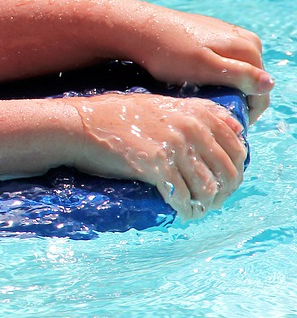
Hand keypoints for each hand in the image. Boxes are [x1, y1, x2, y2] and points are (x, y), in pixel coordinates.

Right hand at [67, 93, 247, 218]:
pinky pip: (183, 196)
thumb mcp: (161, 104)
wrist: (80, 125)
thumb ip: (199, 112)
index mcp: (195, 112)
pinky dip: (185, 209)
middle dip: (224, 191)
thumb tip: (237, 127)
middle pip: (227, 170)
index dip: (236, 169)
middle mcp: (190, 128)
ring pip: (208, 187)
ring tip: (196, 209)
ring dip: (205, 204)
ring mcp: (174, 147)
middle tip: (212, 201)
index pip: (236, 146)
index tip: (226, 182)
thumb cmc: (115, 115)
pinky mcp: (157, 166)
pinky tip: (181, 212)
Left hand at [116, 3, 272, 122]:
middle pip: (252, 79)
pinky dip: (216, 73)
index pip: (262, 90)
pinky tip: (197, 80)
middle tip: (212, 112)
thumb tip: (269, 84)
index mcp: (248, 47)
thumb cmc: (169, 53)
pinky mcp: (210, 33)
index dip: (248, 112)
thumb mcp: (204, 68)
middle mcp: (244, 38)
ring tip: (204, 98)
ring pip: (237, 69)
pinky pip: (223, 59)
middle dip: (238, 98)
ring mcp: (228, 33)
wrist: (139, 28)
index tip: (227, 123)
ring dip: (227, 86)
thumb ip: (238, 75)